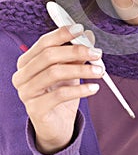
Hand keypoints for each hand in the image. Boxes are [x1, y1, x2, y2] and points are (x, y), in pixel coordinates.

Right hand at [12, 26, 102, 153]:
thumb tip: (88, 36)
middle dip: (76, 51)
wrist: (56, 124)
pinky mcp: (35, 109)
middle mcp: (22, 75)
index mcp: (27, 61)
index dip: (62, 34)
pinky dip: (81, 89)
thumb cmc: (60, 92)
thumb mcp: (70, 69)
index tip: (80, 30)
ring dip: (81, 69)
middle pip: (49, 55)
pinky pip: (60, 94)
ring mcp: (26, 92)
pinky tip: (94, 88)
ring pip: (55, 72)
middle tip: (96, 53)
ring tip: (99, 70)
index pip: (44, 42)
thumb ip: (76, 53)